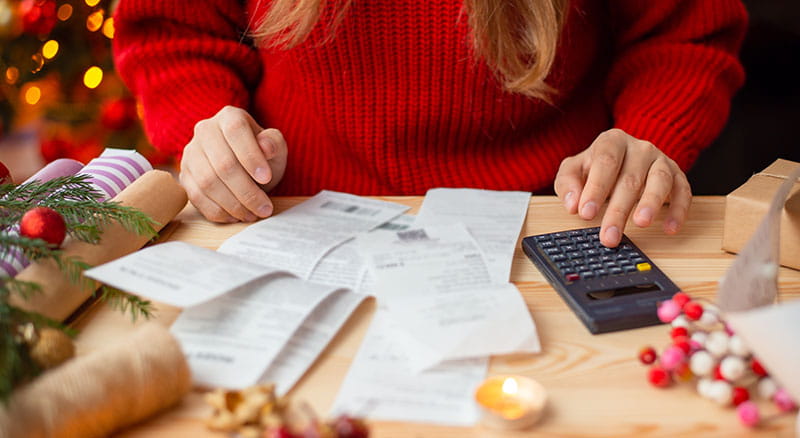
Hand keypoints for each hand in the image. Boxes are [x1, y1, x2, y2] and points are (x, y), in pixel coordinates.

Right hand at [179, 106, 287, 222]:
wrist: (245, 166)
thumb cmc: (263, 155)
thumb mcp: (276, 147)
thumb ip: (274, 144)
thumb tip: (266, 147)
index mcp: (229, 117)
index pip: (236, 131)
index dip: (251, 156)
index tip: (267, 178)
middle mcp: (205, 130)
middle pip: (223, 163)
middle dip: (247, 191)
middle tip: (264, 208)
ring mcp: (190, 153)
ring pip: (208, 182)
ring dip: (233, 204)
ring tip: (253, 214)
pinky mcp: (184, 175)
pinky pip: (196, 197)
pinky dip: (218, 211)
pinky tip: (235, 216)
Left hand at [554, 128, 691, 246]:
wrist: (624, 158)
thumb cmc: (595, 168)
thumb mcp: (573, 170)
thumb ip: (568, 184)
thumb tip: (572, 204)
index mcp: (612, 141)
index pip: (605, 162)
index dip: (596, 188)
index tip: (586, 213)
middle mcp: (640, 148)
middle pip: (630, 178)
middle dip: (618, 210)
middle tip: (609, 236)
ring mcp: (661, 160)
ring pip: (660, 180)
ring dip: (651, 203)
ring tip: (641, 223)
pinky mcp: (677, 175)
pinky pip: (683, 191)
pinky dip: (679, 210)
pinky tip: (670, 228)